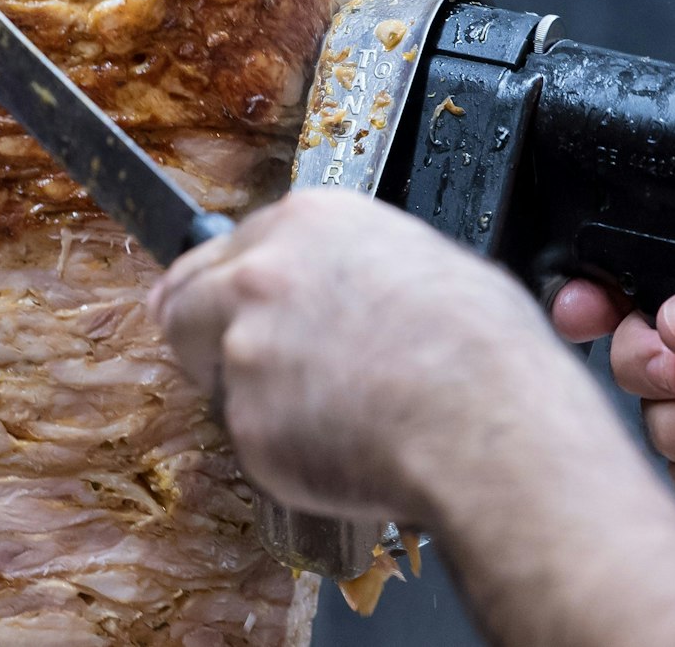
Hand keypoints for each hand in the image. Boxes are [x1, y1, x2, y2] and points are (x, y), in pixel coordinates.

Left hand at [149, 190, 595, 523]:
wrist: (490, 425)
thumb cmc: (484, 350)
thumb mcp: (426, 262)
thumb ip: (349, 264)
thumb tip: (345, 284)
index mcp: (308, 223)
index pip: (226, 250)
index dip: (227, 287)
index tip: (223, 307)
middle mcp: (261, 275)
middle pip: (185, 301)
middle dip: (202, 333)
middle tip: (231, 366)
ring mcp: (246, 347)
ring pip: (218, 377)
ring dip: (253, 397)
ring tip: (330, 414)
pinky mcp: (247, 420)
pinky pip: (253, 439)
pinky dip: (284, 451)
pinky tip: (342, 447)